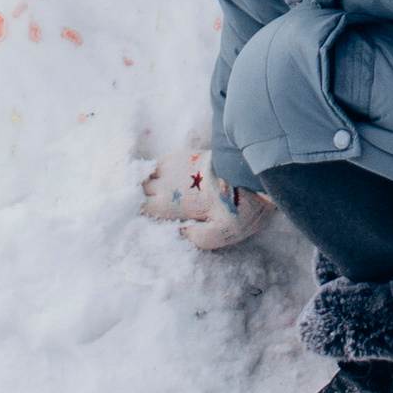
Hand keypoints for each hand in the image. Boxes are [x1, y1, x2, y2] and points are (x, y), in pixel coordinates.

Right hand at [142, 150, 272, 249]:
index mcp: (174, 204)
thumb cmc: (239, 204)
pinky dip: (155, 170)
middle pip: (142, 190)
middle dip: (140, 199)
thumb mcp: (223, 232)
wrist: (253, 169)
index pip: (144, 208)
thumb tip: (180, 232)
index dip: (141, 213)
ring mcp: (177, 166)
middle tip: (144, 208)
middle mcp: (170, 183)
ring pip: (148, 174)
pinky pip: (160, 161)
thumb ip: (198, 238)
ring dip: (146, 184)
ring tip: (148, 195)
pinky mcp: (187, 154)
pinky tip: (160, 177)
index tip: (140, 221)